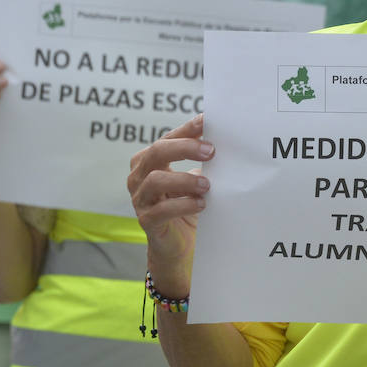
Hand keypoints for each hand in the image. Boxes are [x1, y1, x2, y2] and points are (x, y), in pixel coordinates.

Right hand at [127, 114, 213, 298]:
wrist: (179, 245)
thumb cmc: (187, 205)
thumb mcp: (194, 180)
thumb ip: (202, 163)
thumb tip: (227, 144)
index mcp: (149, 161)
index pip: (168, 138)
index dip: (187, 129)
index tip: (208, 121)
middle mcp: (139, 176)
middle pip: (157, 152)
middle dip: (185, 148)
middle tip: (211, 151)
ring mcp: (140, 199)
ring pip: (156, 180)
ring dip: (184, 179)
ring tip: (208, 184)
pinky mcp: (146, 221)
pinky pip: (160, 210)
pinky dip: (183, 205)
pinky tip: (201, 204)